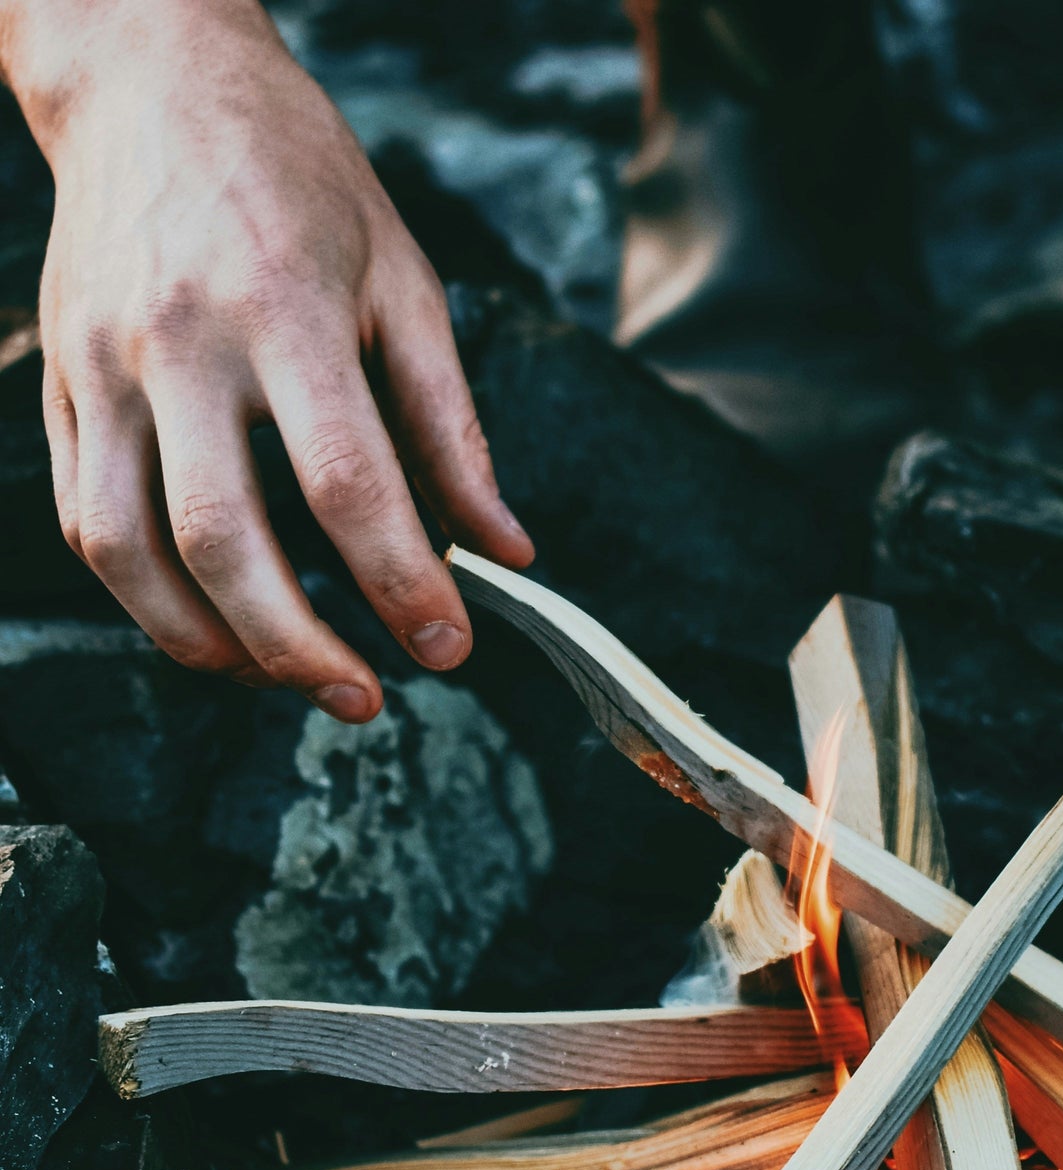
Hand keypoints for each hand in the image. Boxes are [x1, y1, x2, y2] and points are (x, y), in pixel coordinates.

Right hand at [13, 0, 532, 721]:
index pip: (349, 485)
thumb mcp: (408, 283)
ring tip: (286, 679)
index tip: (448, 650)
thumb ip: (454, 428)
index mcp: (289, 311)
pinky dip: (145, 598)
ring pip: (132, 548)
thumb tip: (507, 550)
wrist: (151, 80)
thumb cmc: (300, 181)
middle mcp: (182, 343)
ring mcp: (103, 364)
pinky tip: (212, 626)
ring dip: (211, 642)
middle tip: (367, 699)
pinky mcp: (58, 380)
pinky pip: (87, 520)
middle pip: (227, 539)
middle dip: (302, 648)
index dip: (401, 586)